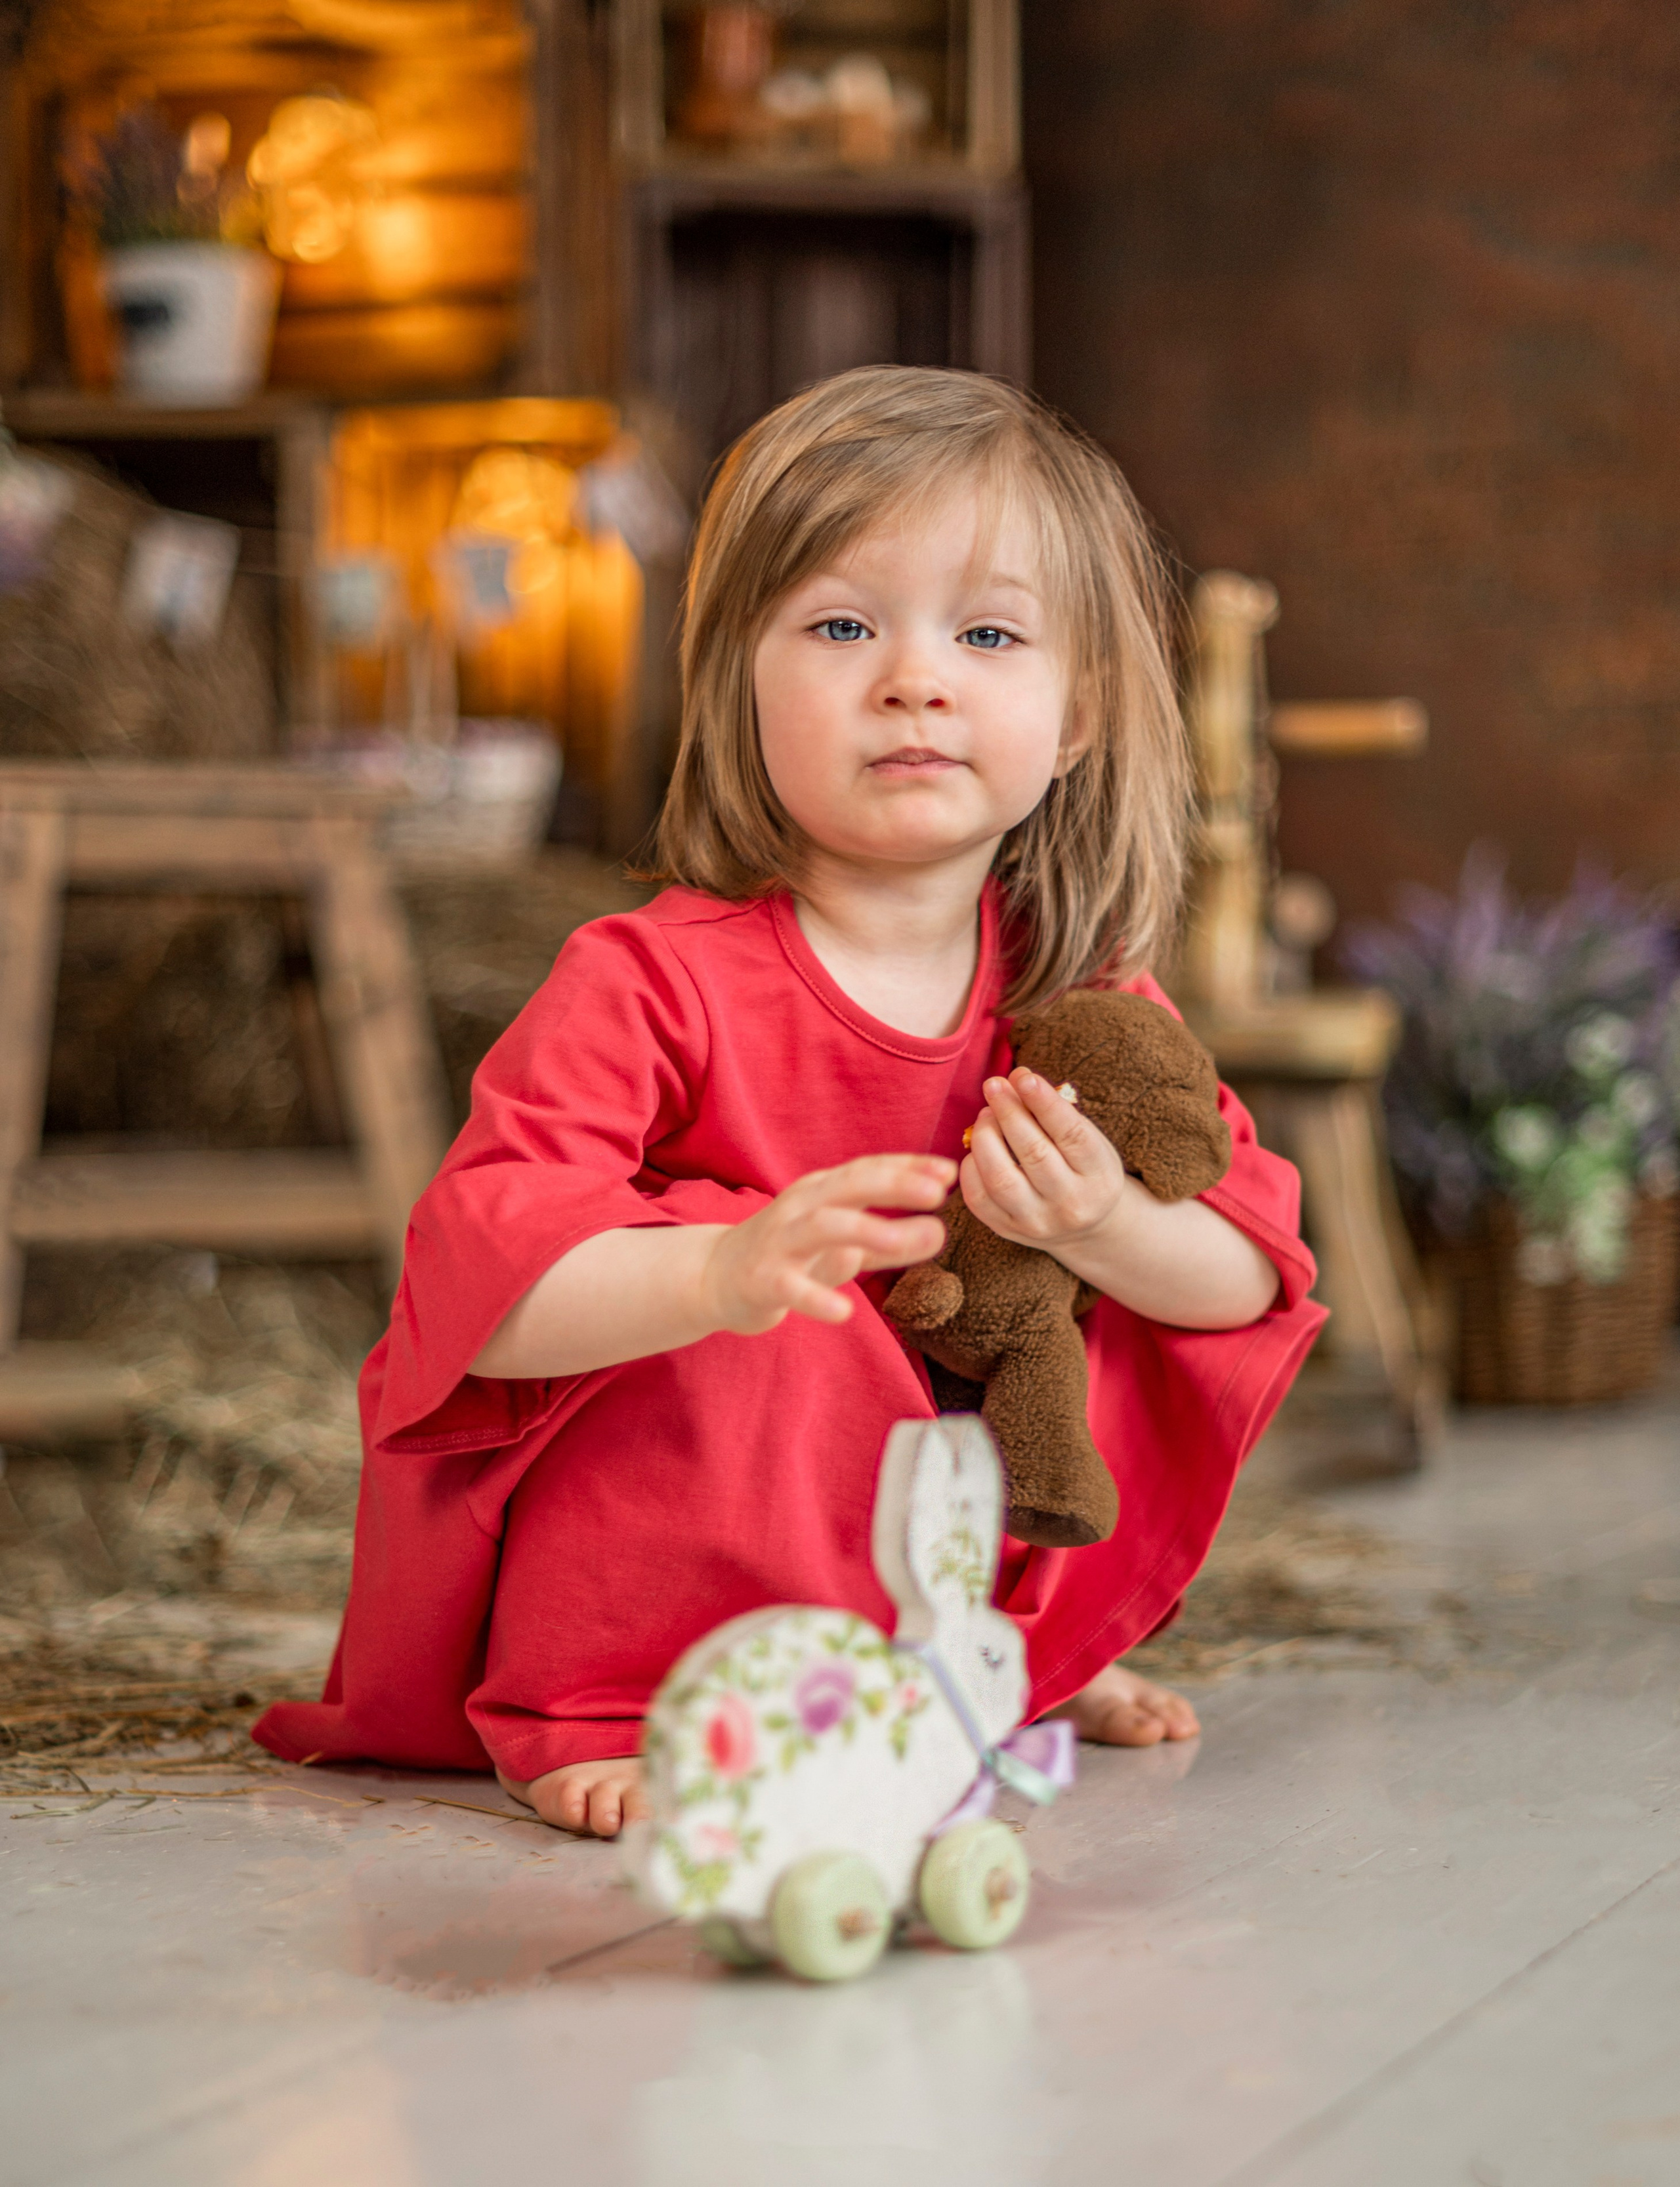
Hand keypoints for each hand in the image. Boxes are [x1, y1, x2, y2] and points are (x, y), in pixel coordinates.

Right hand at [702, 1153, 954, 1334]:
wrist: (714, 1278)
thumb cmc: (788, 1255)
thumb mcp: (841, 1244)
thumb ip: (887, 1241)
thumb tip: (939, 1232)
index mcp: (820, 1191)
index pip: (868, 1170)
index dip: (908, 1167)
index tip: (950, 1171)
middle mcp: (800, 1207)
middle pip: (850, 1186)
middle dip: (894, 1185)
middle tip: (937, 1192)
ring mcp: (779, 1242)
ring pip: (825, 1227)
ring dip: (869, 1230)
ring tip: (908, 1240)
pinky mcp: (761, 1280)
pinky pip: (791, 1286)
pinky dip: (817, 1296)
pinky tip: (845, 1312)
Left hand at [961, 1067, 1129, 1253]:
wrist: (1085, 1227)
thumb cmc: (1083, 1168)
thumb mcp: (1088, 1140)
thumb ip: (1055, 1110)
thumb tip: (1017, 1077)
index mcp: (1100, 1175)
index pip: (1072, 1135)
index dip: (1045, 1103)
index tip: (1023, 1077)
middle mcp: (1071, 1203)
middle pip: (1034, 1153)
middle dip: (1009, 1112)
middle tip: (994, 1085)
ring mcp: (1038, 1222)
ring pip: (1001, 1177)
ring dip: (986, 1136)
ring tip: (986, 1114)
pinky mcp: (1008, 1230)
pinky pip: (979, 1198)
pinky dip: (971, 1166)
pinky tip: (977, 1147)